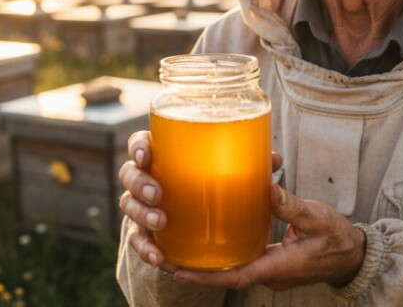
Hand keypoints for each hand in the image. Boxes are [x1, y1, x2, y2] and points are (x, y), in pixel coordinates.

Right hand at [118, 131, 284, 272]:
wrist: (207, 217)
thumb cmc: (216, 183)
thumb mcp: (235, 171)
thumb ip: (252, 164)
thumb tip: (274, 160)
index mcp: (163, 156)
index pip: (140, 144)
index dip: (138, 147)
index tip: (147, 155)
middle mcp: (147, 178)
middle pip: (129, 174)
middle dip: (139, 183)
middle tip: (159, 194)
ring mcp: (142, 206)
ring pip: (128, 206)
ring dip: (141, 214)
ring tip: (161, 223)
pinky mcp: (146, 232)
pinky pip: (138, 241)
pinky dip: (146, 249)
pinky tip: (161, 258)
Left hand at [174, 185, 366, 290]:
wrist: (353, 254)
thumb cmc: (336, 237)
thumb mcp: (316, 217)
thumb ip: (291, 205)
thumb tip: (267, 188)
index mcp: (277, 266)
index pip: (235, 277)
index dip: (205, 276)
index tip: (178, 271)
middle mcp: (269, 273)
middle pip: (226, 276)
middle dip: (196, 269)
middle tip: (165, 255)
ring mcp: (271, 270)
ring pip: (233, 269)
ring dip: (208, 262)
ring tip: (179, 247)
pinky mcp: (273, 262)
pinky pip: (244, 261)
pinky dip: (225, 254)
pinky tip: (212, 238)